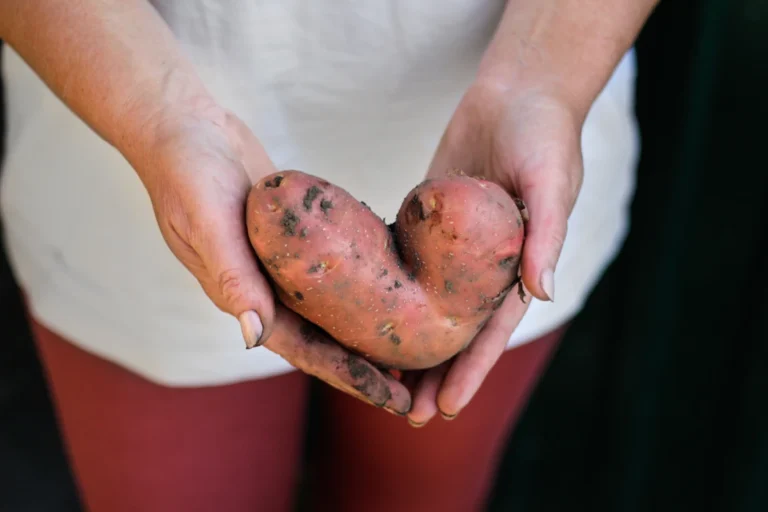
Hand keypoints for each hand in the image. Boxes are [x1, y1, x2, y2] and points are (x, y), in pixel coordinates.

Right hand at [140, 108, 410, 413]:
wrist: (183, 126)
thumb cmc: (186, 173)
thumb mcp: (206, 222)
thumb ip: (231, 277)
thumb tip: (253, 339)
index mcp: (242, 295)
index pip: (301, 349)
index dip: (344, 374)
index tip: (386, 396)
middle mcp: (263, 286)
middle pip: (321, 337)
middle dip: (363, 365)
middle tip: (411, 387)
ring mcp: (280, 262)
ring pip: (330, 308)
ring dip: (364, 331)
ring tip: (410, 347)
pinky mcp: (294, 236)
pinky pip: (331, 268)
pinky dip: (359, 284)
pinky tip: (392, 288)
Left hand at [405, 80, 583, 424]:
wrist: (519, 91)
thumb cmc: (544, 135)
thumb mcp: (552, 182)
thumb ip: (546, 235)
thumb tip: (543, 293)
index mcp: (517, 268)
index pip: (492, 333)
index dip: (471, 373)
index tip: (447, 409)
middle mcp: (484, 267)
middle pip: (454, 331)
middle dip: (434, 374)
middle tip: (405, 413)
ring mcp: (453, 248)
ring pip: (425, 306)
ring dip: (406, 343)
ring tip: (378, 378)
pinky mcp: (427, 223)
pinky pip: (403, 263)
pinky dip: (386, 291)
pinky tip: (360, 314)